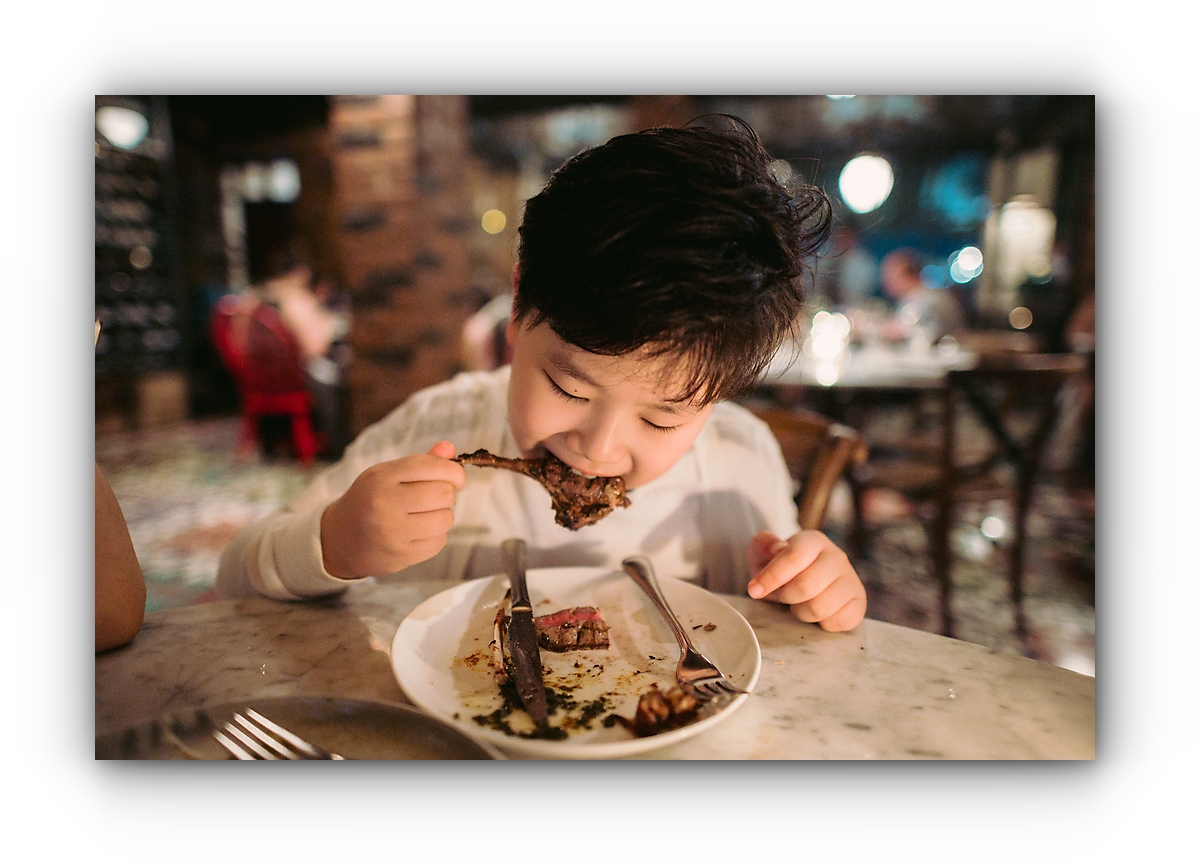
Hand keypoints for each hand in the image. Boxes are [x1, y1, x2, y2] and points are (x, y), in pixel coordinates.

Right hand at [320, 441, 466, 579]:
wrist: (339, 539)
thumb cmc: (369, 500)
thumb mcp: (386, 475)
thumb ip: (421, 462)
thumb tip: (450, 449)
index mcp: (381, 477)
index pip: (431, 467)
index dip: (454, 471)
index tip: (457, 478)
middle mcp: (385, 503)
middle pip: (443, 493)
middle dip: (448, 494)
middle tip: (436, 497)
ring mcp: (392, 532)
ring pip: (445, 519)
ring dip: (443, 516)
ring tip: (427, 515)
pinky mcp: (401, 555)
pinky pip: (439, 542)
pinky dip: (436, 536)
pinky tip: (419, 532)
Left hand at [745, 530, 865, 631]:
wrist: (807, 583)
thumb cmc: (783, 570)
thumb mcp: (764, 555)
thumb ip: (763, 546)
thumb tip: (774, 548)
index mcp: (813, 541)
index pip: (794, 557)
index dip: (772, 576)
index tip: (754, 590)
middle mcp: (837, 558)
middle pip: (805, 586)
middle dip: (785, 596)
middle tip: (781, 596)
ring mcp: (851, 581)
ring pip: (819, 608)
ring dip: (800, 612)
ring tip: (798, 603)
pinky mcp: (859, 605)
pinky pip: (836, 623)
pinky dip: (820, 624)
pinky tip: (817, 613)